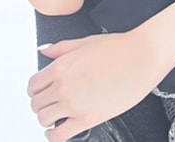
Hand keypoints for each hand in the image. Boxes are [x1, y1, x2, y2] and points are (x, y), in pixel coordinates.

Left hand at [27, 32, 165, 141]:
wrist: (141, 57)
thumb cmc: (118, 48)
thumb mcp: (85, 42)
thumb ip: (61, 48)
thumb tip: (44, 52)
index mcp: (61, 66)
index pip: (33, 85)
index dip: (36, 89)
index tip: (42, 91)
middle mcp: (63, 86)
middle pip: (36, 103)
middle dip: (41, 103)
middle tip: (50, 103)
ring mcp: (73, 104)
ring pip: (44, 119)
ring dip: (47, 119)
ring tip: (55, 116)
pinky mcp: (87, 119)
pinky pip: (59, 136)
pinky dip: (53, 136)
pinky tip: (57, 131)